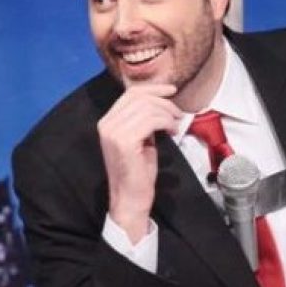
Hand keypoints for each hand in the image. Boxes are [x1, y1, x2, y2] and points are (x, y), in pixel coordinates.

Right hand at [97, 84, 181, 242]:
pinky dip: (166, 122)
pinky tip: (172, 132)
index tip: (171, 90)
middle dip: (164, 102)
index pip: (130, 94)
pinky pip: (152, 120)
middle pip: (140, 97)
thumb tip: (161, 103)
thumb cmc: (138, 172)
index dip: (153, 88)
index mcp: (108, 121)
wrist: (130, 198)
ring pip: (148, 108)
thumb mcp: (141, 139)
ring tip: (176, 126)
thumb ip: (143, 120)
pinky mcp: (124, 141)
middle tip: (178, 114)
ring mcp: (113, 132)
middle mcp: (106, 124)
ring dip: (168, 114)